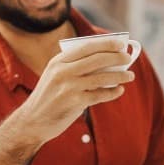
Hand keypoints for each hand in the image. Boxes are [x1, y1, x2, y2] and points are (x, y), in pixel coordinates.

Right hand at [15, 37, 134, 146]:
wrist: (33, 121)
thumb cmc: (50, 96)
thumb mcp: (56, 76)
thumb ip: (76, 67)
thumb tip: (108, 61)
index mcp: (58, 61)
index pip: (86, 47)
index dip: (105, 43)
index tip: (119, 43)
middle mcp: (62, 71)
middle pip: (97, 59)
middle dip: (116, 57)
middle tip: (128, 58)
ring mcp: (68, 87)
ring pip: (101, 77)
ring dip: (119, 75)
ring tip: (130, 76)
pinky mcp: (74, 102)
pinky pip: (100, 95)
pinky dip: (112, 92)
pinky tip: (119, 90)